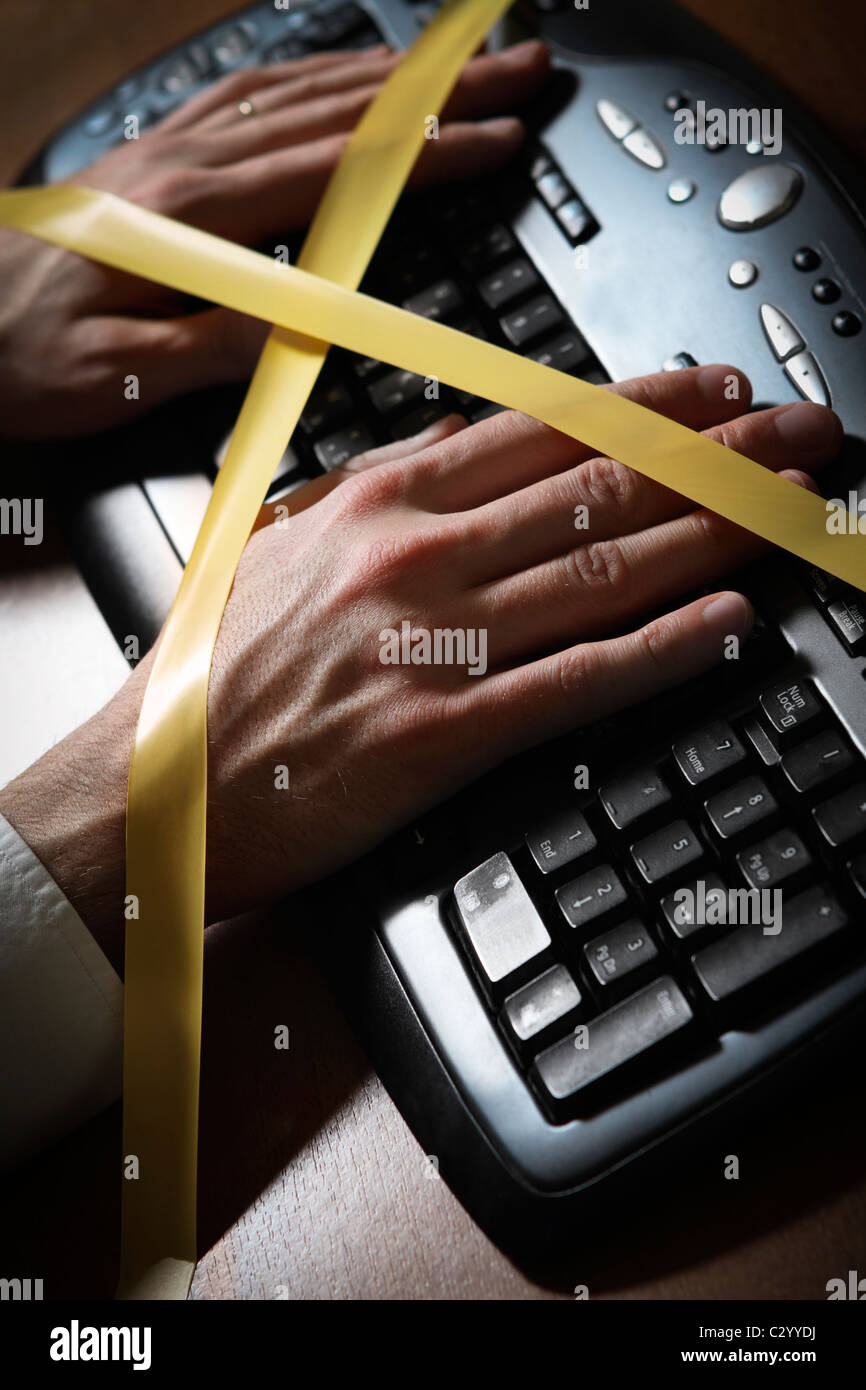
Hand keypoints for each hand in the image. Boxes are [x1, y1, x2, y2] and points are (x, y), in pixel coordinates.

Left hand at [0, 39, 547, 437]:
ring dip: (386, 70)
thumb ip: (222, 342)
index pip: (337, 171)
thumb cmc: (20, 358)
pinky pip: (244, 91)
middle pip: (335, 109)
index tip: (498, 138)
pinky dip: (309, 73)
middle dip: (438, 88)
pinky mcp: (150, 158)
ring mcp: (166, 151)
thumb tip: (317, 321)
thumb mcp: (123, 377)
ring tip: (458, 58)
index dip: (428, 152)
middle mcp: (182, 165)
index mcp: (187, 219)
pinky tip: (341, 73)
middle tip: (515, 70)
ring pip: (295, 85)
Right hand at [1, 365, 840, 971]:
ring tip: (790, 509)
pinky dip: (664, 648)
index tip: (717, 389)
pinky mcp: (444, 736)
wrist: (152, 789)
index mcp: (376, 505)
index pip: (541, 433)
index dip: (648, 408)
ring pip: (604, 572)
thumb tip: (455, 448)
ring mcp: (433, 646)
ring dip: (715, 535)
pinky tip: (730, 626)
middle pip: (596, 491)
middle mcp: (414, 558)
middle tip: (799, 436)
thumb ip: (372, 491)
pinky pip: (576, 680)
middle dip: (717, 456)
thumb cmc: (208, 675)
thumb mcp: (277, 544)